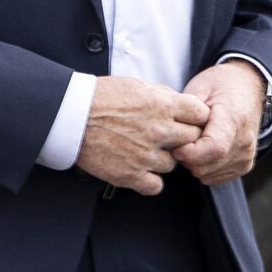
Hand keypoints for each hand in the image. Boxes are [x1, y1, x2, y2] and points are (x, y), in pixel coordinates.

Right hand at [77, 78, 206, 195]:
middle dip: (183, 138)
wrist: (70, 116)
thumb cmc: (98, 98)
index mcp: (162, 105)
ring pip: (173, 164)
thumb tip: (178, 102)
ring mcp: (146, 155)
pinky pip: (156, 186)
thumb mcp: (135, 85)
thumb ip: (161, 95)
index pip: (200, 114)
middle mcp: (159, 130)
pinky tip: (141, 170)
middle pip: (192, 140)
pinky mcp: (131, 175)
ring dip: (163, 159)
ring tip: (146, 151)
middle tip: (169, 138)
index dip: (196, 118)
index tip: (189, 122)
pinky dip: (150, 181)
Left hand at [176, 59, 267, 184]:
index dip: (188, 152)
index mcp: (234, 120)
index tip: (176, 143)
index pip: (213, 148)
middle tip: (182, 139)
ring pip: (206, 175)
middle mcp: (244, 142)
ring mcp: (246, 156)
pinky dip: (203, 167)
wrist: (248, 87)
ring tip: (194, 141)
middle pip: (205, 166)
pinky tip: (203, 149)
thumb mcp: (200, 87)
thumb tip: (173, 135)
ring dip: (193, 162)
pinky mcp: (244, 166)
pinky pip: (213, 178)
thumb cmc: (222, 85)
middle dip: (186, 157)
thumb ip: (187, 113)